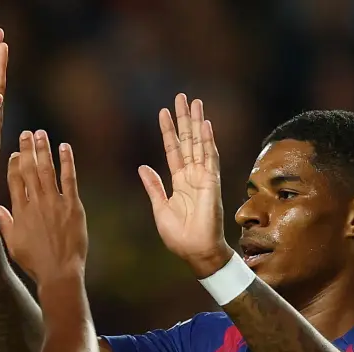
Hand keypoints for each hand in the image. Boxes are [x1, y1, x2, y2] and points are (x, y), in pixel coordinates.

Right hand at [0, 130, 87, 285]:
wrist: (59, 272)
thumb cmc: (34, 262)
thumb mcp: (13, 244)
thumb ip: (6, 223)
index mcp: (20, 211)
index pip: (15, 180)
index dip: (15, 163)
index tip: (16, 152)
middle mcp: (35, 202)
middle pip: (29, 169)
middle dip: (27, 149)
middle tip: (26, 133)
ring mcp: (54, 203)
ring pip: (47, 169)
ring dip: (43, 149)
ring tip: (41, 134)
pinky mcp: (72, 206)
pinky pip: (69, 178)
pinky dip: (67, 161)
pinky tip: (64, 147)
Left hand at [138, 94, 233, 276]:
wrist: (196, 251)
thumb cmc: (179, 235)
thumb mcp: (160, 207)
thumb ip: (153, 186)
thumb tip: (142, 167)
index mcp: (179, 182)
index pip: (173, 150)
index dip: (168, 131)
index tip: (164, 112)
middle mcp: (192, 175)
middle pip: (187, 140)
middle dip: (184, 119)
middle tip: (182, 97)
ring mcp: (204, 177)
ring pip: (199, 143)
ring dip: (196, 123)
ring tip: (194, 102)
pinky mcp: (211, 183)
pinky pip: (209, 157)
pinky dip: (208, 140)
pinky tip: (205, 124)